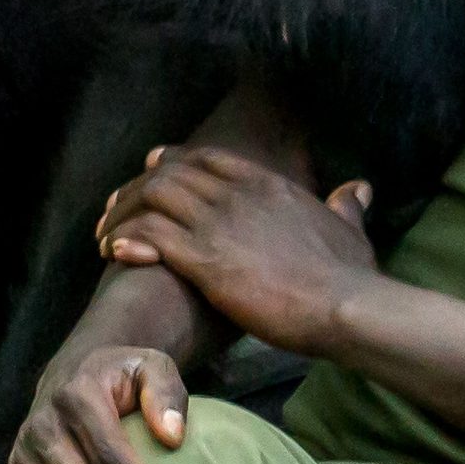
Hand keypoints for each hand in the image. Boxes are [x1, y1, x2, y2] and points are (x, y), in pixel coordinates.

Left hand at [96, 146, 377, 355]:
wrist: (344, 305)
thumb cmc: (349, 275)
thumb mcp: (350, 230)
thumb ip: (347, 207)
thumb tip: (359, 189)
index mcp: (266, 184)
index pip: (205, 158)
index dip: (172, 161)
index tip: (150, 169)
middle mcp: (237, 194)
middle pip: (169, 173)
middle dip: (135, 189)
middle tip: (116, 211)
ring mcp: (219, 224)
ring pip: (151, 198)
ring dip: (122, 214)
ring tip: (105, 237)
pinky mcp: (205, 260)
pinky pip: (152, 234)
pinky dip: (128, 237)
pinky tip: (115, 251)